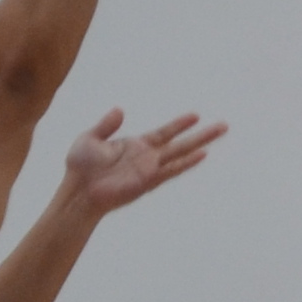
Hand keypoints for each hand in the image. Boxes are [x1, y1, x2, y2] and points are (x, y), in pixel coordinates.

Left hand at [59, 108, 226, 216]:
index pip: (164, 132)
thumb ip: (106, 125)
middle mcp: (148, 157)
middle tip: (223, 125)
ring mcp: (150, 168)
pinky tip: (203, 155)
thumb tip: (120, 109)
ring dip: (202, 142)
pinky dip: (187, 162)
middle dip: (202, 134)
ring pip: (182, 153)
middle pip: (181, 142)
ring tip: (220, 134)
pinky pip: (172, 169)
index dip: (179, 124)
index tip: (196, 116)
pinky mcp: (148, 180)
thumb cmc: (80, 168)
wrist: (78, 192)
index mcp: (136, 145)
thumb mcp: (89, 138)